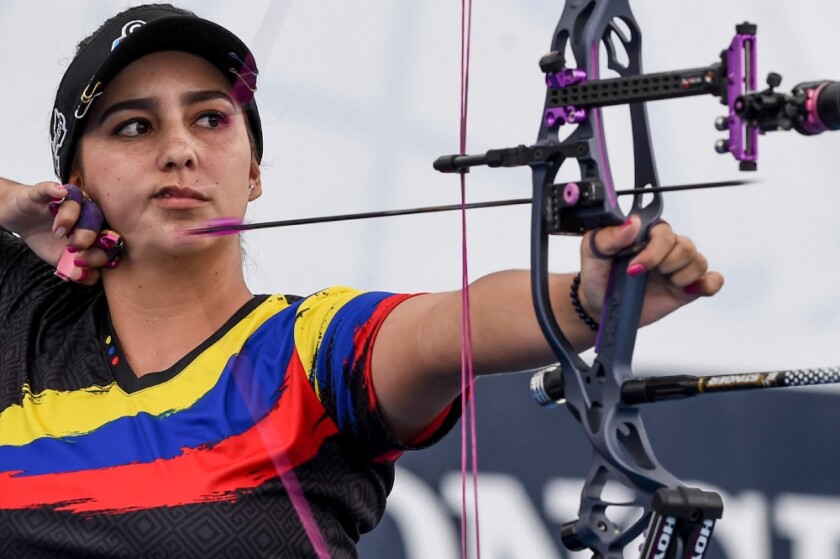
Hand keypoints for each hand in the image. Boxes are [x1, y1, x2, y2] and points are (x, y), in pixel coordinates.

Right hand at [0, 181, 121, 284]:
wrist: (21, 221)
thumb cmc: (48, 240)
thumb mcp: (61, 261)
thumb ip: (77, 272)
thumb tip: (85, 277)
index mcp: (96, 231)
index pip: (109, 239)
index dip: (102, 252)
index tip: (84, 264)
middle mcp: (87, 213)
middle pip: (99, 219)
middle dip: (90, 236)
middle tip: (74, 247)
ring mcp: (68, 200)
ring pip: (80, 203)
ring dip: (71, 218)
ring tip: (59, 232)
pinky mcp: (46, 192)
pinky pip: (53, 188)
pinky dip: (55, 190)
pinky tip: (58, 193)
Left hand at [579, 216, 723, 325]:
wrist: (598, 306)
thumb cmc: (597, 275)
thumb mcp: (592, 252)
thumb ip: (609, 236)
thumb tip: (632, 223)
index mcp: (646, 234)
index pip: (664, 232)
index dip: (654, 251)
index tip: (635, 268)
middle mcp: (665, 248)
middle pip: (686, 247)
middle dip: (666, 264)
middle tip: (643, 276)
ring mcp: (677, 268)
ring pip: (698, 262)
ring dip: (681, 276)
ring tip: (661, 283)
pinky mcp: (686, 288)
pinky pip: (712, 280)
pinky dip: (708, 284)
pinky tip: (689, 290)